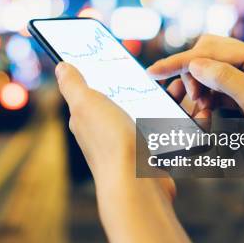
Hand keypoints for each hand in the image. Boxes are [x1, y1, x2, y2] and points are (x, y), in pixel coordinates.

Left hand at [55, 62, 174, 198]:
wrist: (138, 184)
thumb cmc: (109, 143)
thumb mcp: (85, 104)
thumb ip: (73, 85)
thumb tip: (61, 67)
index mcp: (85, 120)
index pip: (91, 92)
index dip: (103, 75)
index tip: (119, 58)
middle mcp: (103, 133)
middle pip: (121, 101)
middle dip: (136, 87)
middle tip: (156, 72)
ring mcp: (127, 144)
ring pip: (144, 115)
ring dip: (159, 101)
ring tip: (176, 88)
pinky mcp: (149, 155)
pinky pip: (161, 131)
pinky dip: (170, 121)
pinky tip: (183, 112)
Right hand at [147, 35, 243, 178]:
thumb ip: (226, 80)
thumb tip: (195, 64)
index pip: (212, 51)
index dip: (180, 62)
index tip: (153, 72)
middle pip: (208, 57)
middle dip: (190, 76)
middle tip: (185, 100)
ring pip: (210, 75)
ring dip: (198, 93)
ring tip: (195, 113)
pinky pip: (218, 91)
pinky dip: (207, 102)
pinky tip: (203, 116)